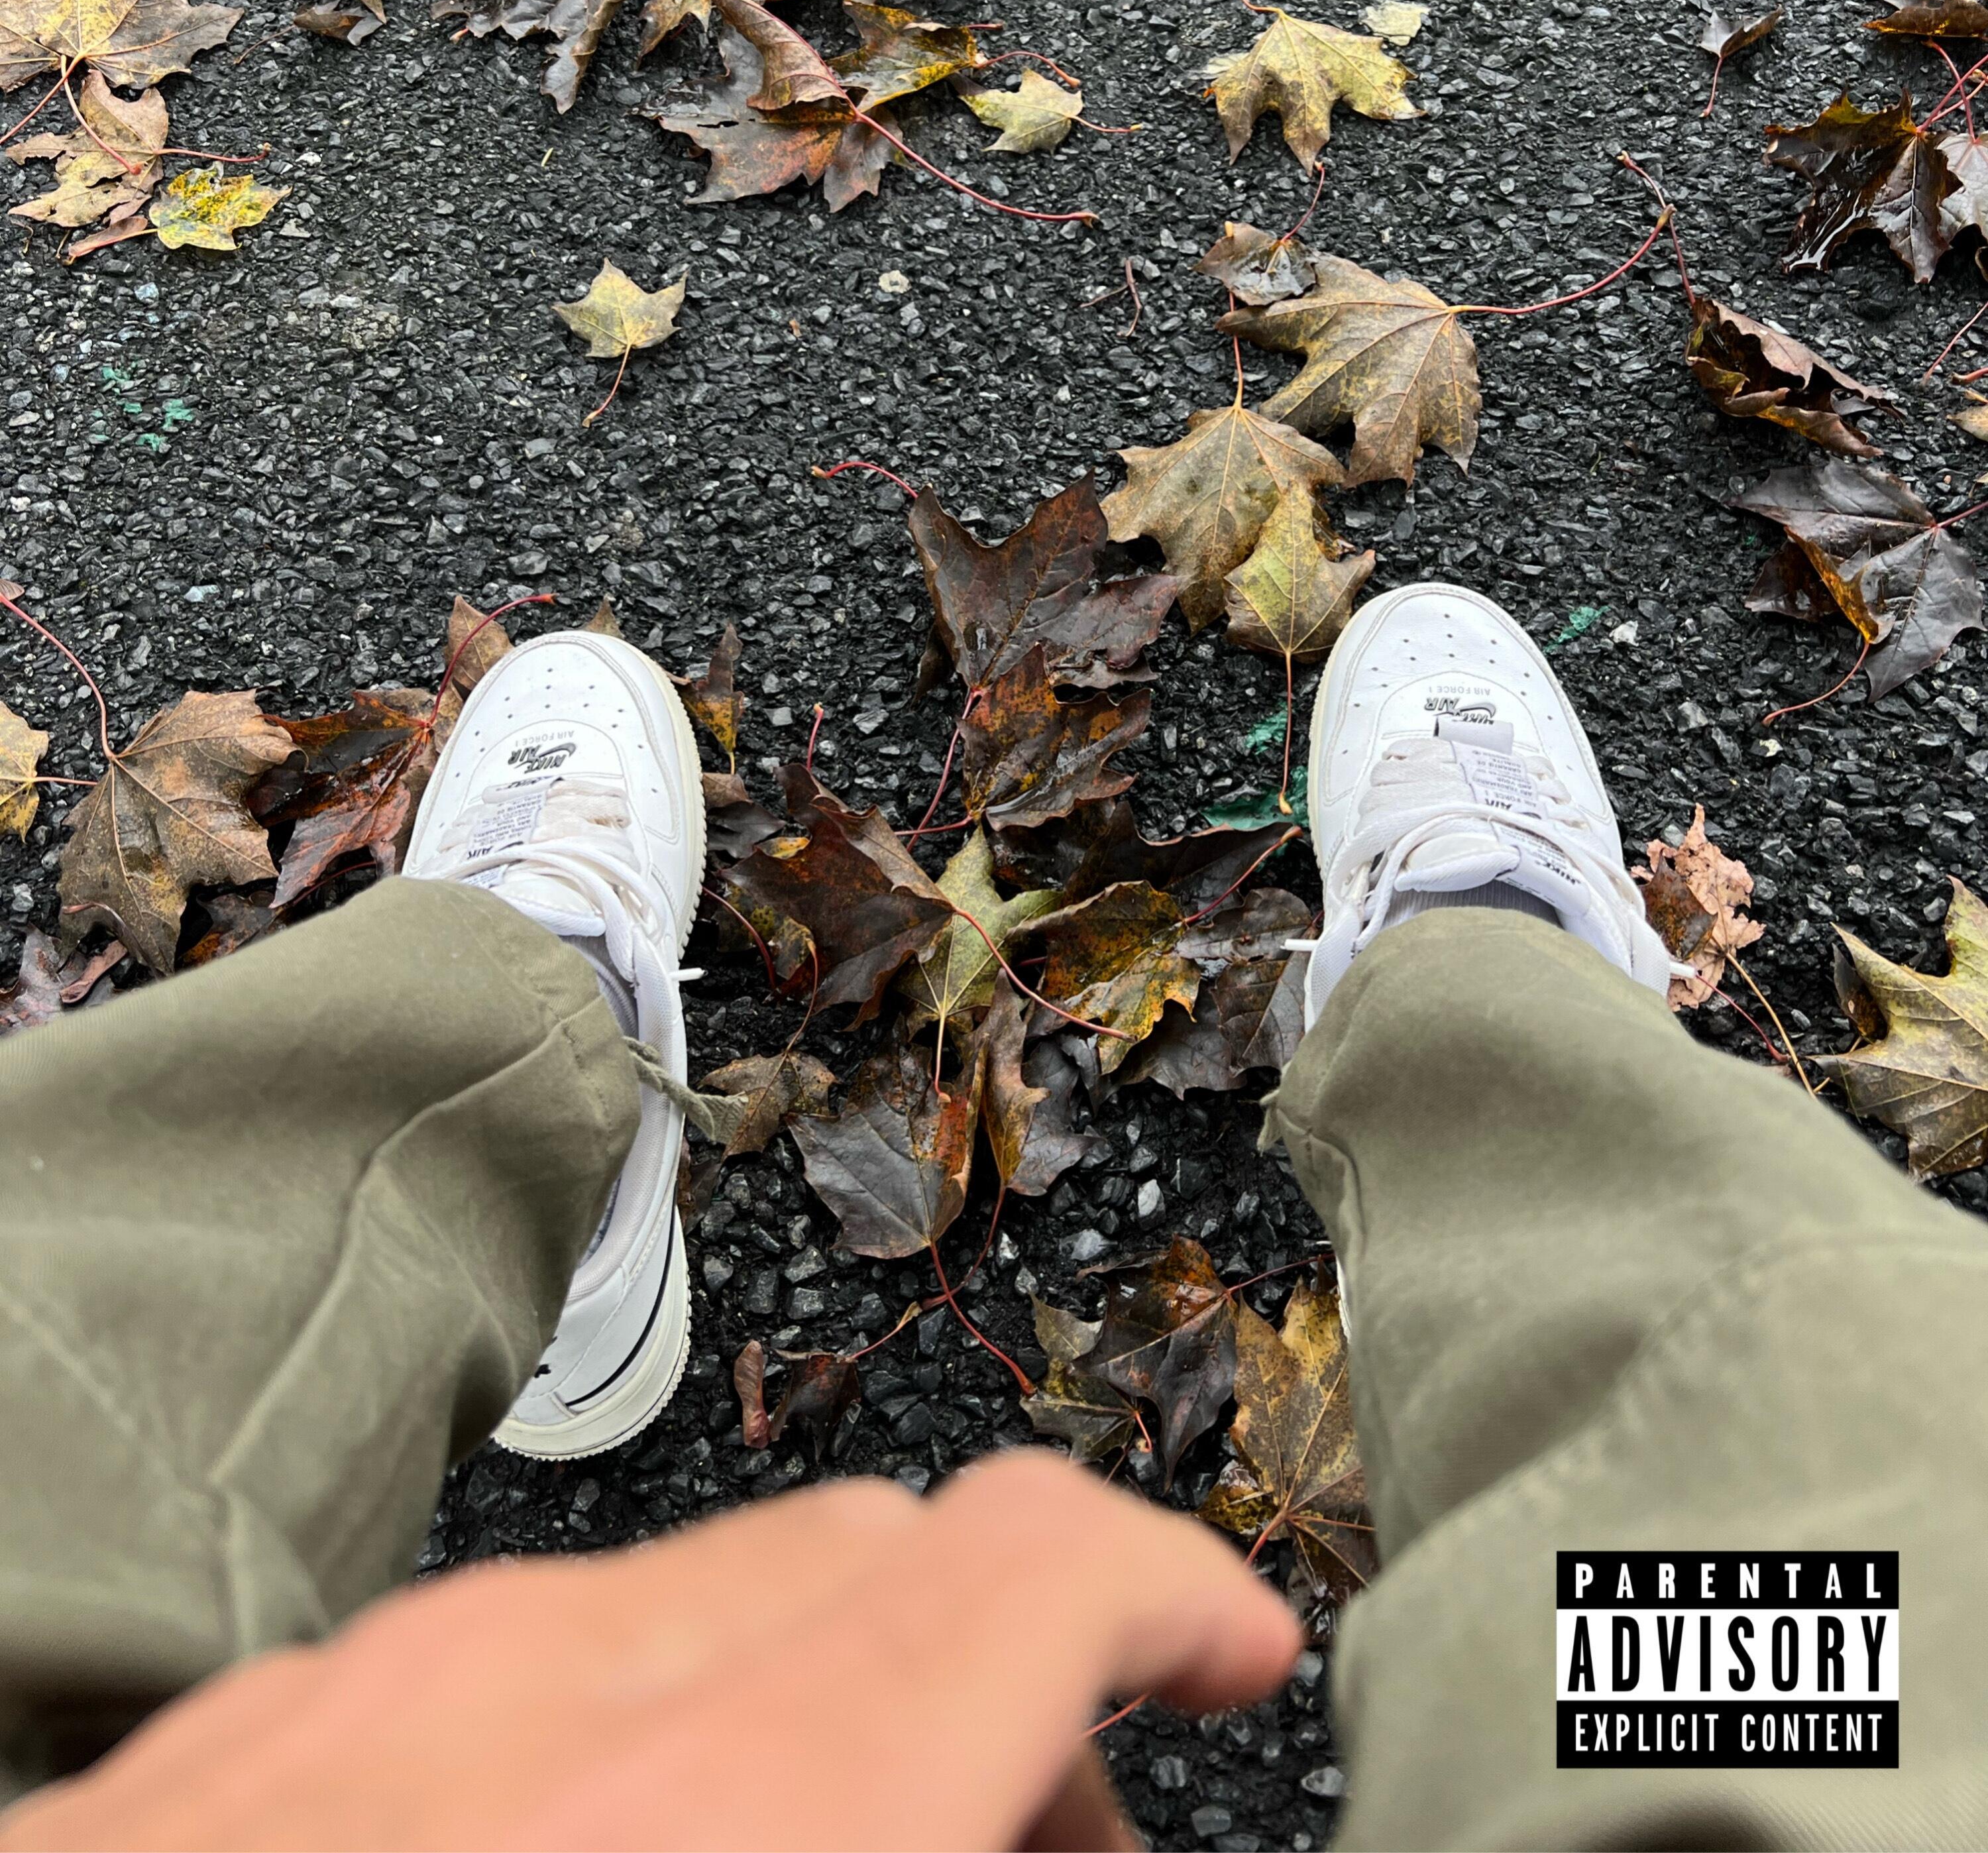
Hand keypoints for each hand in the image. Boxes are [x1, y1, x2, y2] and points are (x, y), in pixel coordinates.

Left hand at [3, 1449, 1301, 1850]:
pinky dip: (624, 1737)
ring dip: (815, 1704)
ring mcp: (344, 1708)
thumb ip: (917, 1834)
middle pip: (873, 1554)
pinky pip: (498, 1664)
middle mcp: (521, 1712)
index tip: (1221, 1651)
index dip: (1167, 1599)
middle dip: (1010, 1684)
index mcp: (716, 1823)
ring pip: (691, 1596)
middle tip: (1044, 1844)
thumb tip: (1044, 1830)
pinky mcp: (212, 1756)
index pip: (1021, 1569)